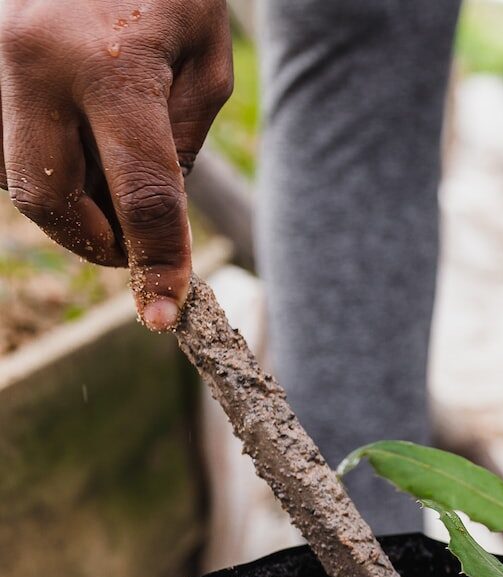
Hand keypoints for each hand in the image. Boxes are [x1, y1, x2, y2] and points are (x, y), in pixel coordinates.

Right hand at [0, 0, 231, 329]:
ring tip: (111, 157)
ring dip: (69, 193)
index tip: (164, 312)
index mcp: (108, 67)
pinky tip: (81, 129)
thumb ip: (181, 144)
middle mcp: (31, 62)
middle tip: (135, 243)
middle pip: (48, 199)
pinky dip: (46, 158)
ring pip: (17, 174)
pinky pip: (3, 142)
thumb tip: (151, 219)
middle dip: (93, 238)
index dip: (156, 262)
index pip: (139, 194)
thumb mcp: (207, 61)